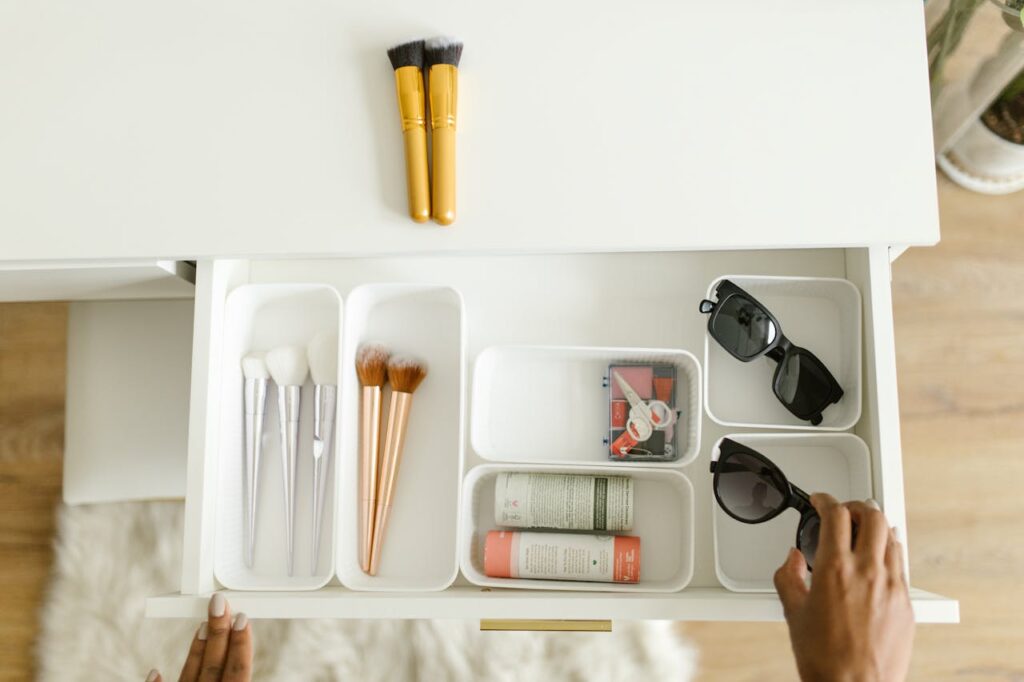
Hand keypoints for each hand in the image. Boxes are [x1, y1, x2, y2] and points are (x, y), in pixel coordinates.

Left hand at [146, 593, 252, 681]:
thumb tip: (233, 666)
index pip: (238, 672)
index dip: (241, 645)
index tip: (242, 618)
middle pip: (215, 666)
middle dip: (219, 632)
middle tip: (220, 603)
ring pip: (191, 674)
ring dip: (197, 649)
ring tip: (202, 624)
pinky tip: (155, 671)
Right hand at [774, 494, 914, 681]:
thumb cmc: (824, 659)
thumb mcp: (793, 612)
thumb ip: (788, 576)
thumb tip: (792, 560)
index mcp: (835, 569)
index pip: (836, 514)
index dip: (826, 500)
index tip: (820, 501)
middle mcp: (868, 572)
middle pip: (872, 515)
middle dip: (856, 506)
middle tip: (844, 510)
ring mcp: (892, 586)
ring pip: (892, 537)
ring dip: (876, 526)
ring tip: (864, 529)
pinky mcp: (907, 604)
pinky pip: (902, 564)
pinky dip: (890, 552)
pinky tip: (881, 558)